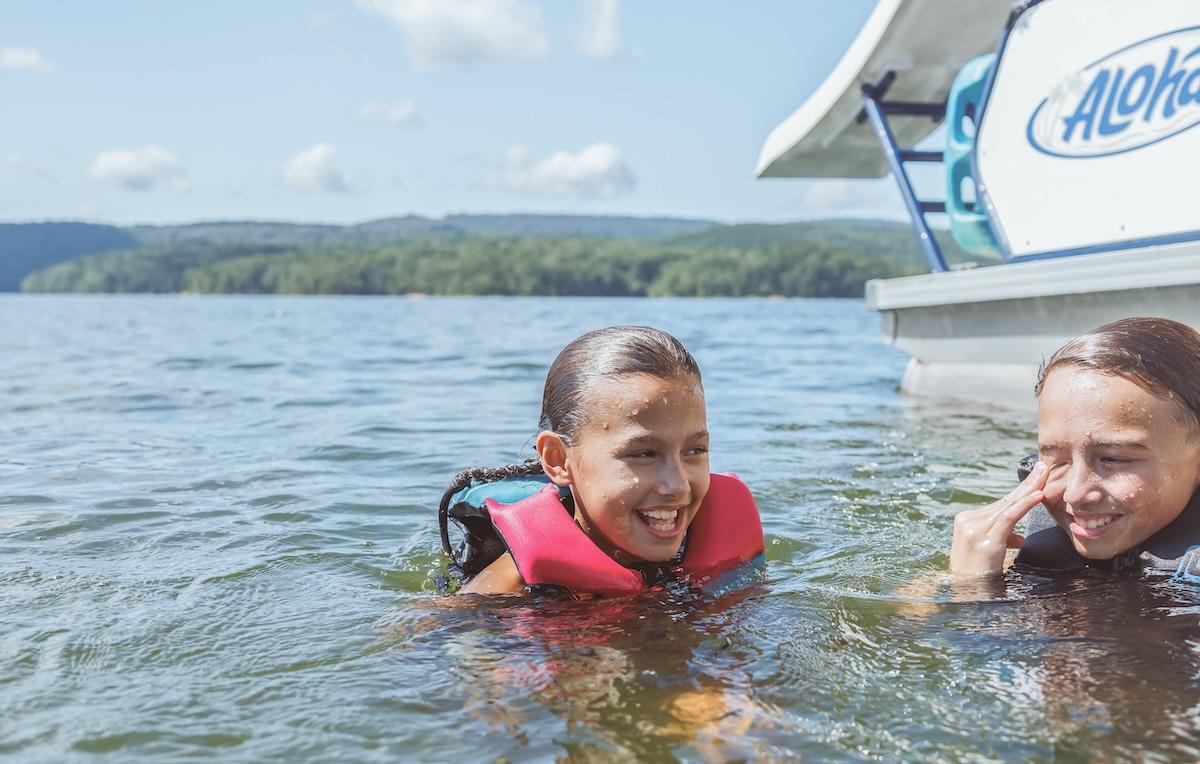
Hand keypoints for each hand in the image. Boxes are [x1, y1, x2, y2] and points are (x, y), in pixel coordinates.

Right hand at [949, 461, 1048, 576]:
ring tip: (1045, 477)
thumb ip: (1002, 538)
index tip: (1037, 478)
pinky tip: (1038, 496)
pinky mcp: (986, 540)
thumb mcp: (988, 552)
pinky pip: (1009, 518)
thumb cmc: (977, 575)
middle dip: (1027, 484)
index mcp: (967, 520)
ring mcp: (975, 529)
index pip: (1001, 504)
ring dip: (1030, 490)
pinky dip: (1025, 505)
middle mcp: (968, 520)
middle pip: (1005, 500)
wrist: (964, 593)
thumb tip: (1019, 537)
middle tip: (1043, 467)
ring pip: (1008, 506)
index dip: (1021, 491)